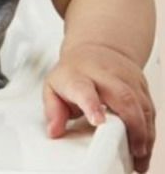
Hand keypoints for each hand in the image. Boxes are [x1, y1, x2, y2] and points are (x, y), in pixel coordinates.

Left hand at [44, 43, 155, 172]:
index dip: (91, 105)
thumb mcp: (53, 87)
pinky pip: (150, 110)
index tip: (97, 121)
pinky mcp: (141, 86)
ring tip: (139, 155)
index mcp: (77, 75)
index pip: (84, 89)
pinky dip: (150, 131)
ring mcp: (126, 78)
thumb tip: (53, 131)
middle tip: (131, 150)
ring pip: (141, 105)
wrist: (96, 48)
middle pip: (123, 97)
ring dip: (144, 133)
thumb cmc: (75, 73)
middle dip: (131, 126)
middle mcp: (104, 74)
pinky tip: (145, 146)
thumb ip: (53, 110)